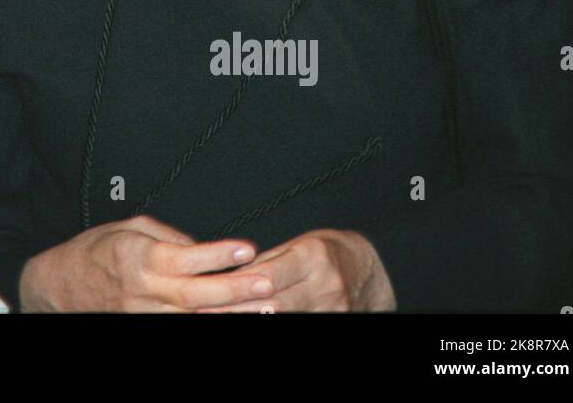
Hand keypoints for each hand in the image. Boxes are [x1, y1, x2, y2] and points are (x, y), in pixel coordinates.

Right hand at [17, 214, 261, 311]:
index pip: (183, 257)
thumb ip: (167, 236)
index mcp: (137, 256)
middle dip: (234, 289)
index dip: (216, 254)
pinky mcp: (145, 328)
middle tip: (266, 282)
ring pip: (194, 318)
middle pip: (195, 294)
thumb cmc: (94, 251)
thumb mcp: (127, 227)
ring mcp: (144, 315)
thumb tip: (202, 248)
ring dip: (230, 314)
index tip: (245, 247)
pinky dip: (209, 324)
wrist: (60, 286)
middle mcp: (142, 290)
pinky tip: (233, 319)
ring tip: (265, 307)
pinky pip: (182, 329)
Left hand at [197, 228, 395, 311]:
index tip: (211, 297)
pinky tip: (252, 322)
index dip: (237, 290)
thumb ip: (264, 263)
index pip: (268, 277)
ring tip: (222, 319)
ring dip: (250, 321)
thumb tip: (228, 277)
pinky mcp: (335, 324)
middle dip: (237, 312)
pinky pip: (300, 327)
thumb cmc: (325, 253)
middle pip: (273, 306)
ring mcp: (332, 311)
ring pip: (284, 321)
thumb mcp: (296, 246)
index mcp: (312, 258)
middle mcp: (324, 286)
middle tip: (205, 314)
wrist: (366, 270)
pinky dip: (274, 327)